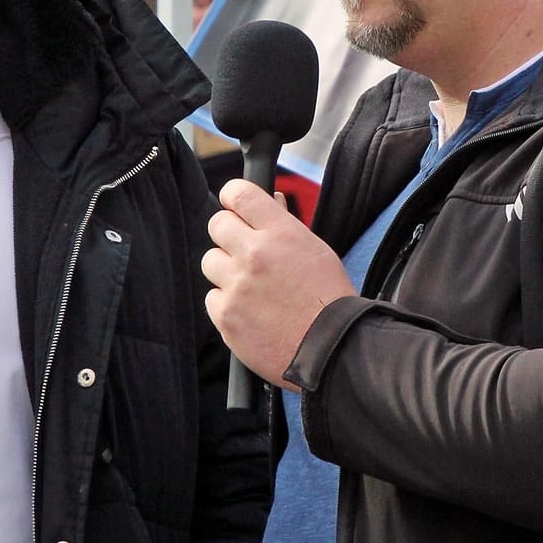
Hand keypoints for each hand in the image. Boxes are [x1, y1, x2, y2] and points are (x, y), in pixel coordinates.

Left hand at [202, 180, 354, 391]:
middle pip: (217, 224)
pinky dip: (227, 304)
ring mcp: (237, 286)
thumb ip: (285, 223)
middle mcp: (255, 254)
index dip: (232, 196)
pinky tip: (251, 312)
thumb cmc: (329, 299)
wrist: (333, 350)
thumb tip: (271, 198)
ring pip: (210, 261)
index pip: (238, 193)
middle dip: (228, 234)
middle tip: (243, 250)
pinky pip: (212, 297)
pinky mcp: (226, 316)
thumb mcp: (315, 250)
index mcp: (280, 233)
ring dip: (226, 270)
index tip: (233, 206)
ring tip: (251, 287)